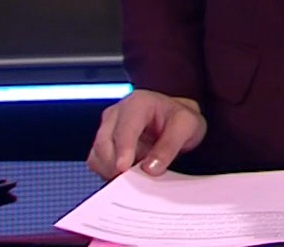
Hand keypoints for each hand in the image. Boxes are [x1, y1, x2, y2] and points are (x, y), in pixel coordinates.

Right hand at [88, 89, 205, 178]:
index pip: (125, 127)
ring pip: (97, 155)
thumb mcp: (186, 127)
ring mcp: (106, 128)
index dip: (123, 148)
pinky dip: (109, 172)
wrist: (173, 119)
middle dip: (116, 165)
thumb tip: (149, 169)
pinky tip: (129, 171)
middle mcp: (117, 113)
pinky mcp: (101, 144)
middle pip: (104, 143)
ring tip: (137, 172)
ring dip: (112, 170)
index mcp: (138, 103)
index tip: (123, 167)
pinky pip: (96, 163)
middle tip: (135, 180)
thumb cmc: (178, 119)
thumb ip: (169, 146)